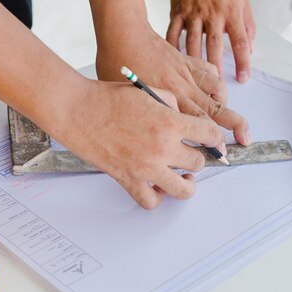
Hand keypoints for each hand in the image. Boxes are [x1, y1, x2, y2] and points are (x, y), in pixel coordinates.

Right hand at [59, 80, 225, 208]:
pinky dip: (158, 197)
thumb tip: (182, 117)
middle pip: (199, 162)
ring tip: (183, 177)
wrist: (76, 111)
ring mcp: (146, 168)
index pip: (210, 135)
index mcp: (170, 122)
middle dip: (197, 156)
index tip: (211, 139)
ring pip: (184, 189)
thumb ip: (171, 103)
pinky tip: (158, 186)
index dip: (214, 137)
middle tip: (190, 152)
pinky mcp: (128, 180)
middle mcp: (162, 148)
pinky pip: (151, 201)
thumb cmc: (106, 97)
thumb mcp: (148, 90)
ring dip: (187, 183)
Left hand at [95, 23, 249, 144]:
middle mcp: (183, 87)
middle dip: (234, 126)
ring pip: (217, 89)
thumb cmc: (117, 66)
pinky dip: (215, 80)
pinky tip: (214, 89)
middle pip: (216, 110)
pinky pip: (208, 70)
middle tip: (245, 139)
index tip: (221, 153)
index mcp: (168, 100)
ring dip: (225, 103)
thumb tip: (149, 133)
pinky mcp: (185, 58)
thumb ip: (145, 115)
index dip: (213, 141)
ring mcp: (186, 72)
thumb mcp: (127, 98)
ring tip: (229, 116)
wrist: (123, 33)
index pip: (199, 125)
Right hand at [167, 0, 255, 82]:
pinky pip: (173, 34)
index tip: (243, 78)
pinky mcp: (177, 12)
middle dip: (216, 66)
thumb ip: (247, 25)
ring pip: (193, 42)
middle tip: (216, 86)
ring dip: (195, 62)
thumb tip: (249, 49)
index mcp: (231, 11)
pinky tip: (174, 61)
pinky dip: (173, 48)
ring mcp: (192, 13)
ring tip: (196, 80)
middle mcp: (212, 13)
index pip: (240, 40)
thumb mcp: (242, 0)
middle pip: (215, 44)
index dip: (243, 61)